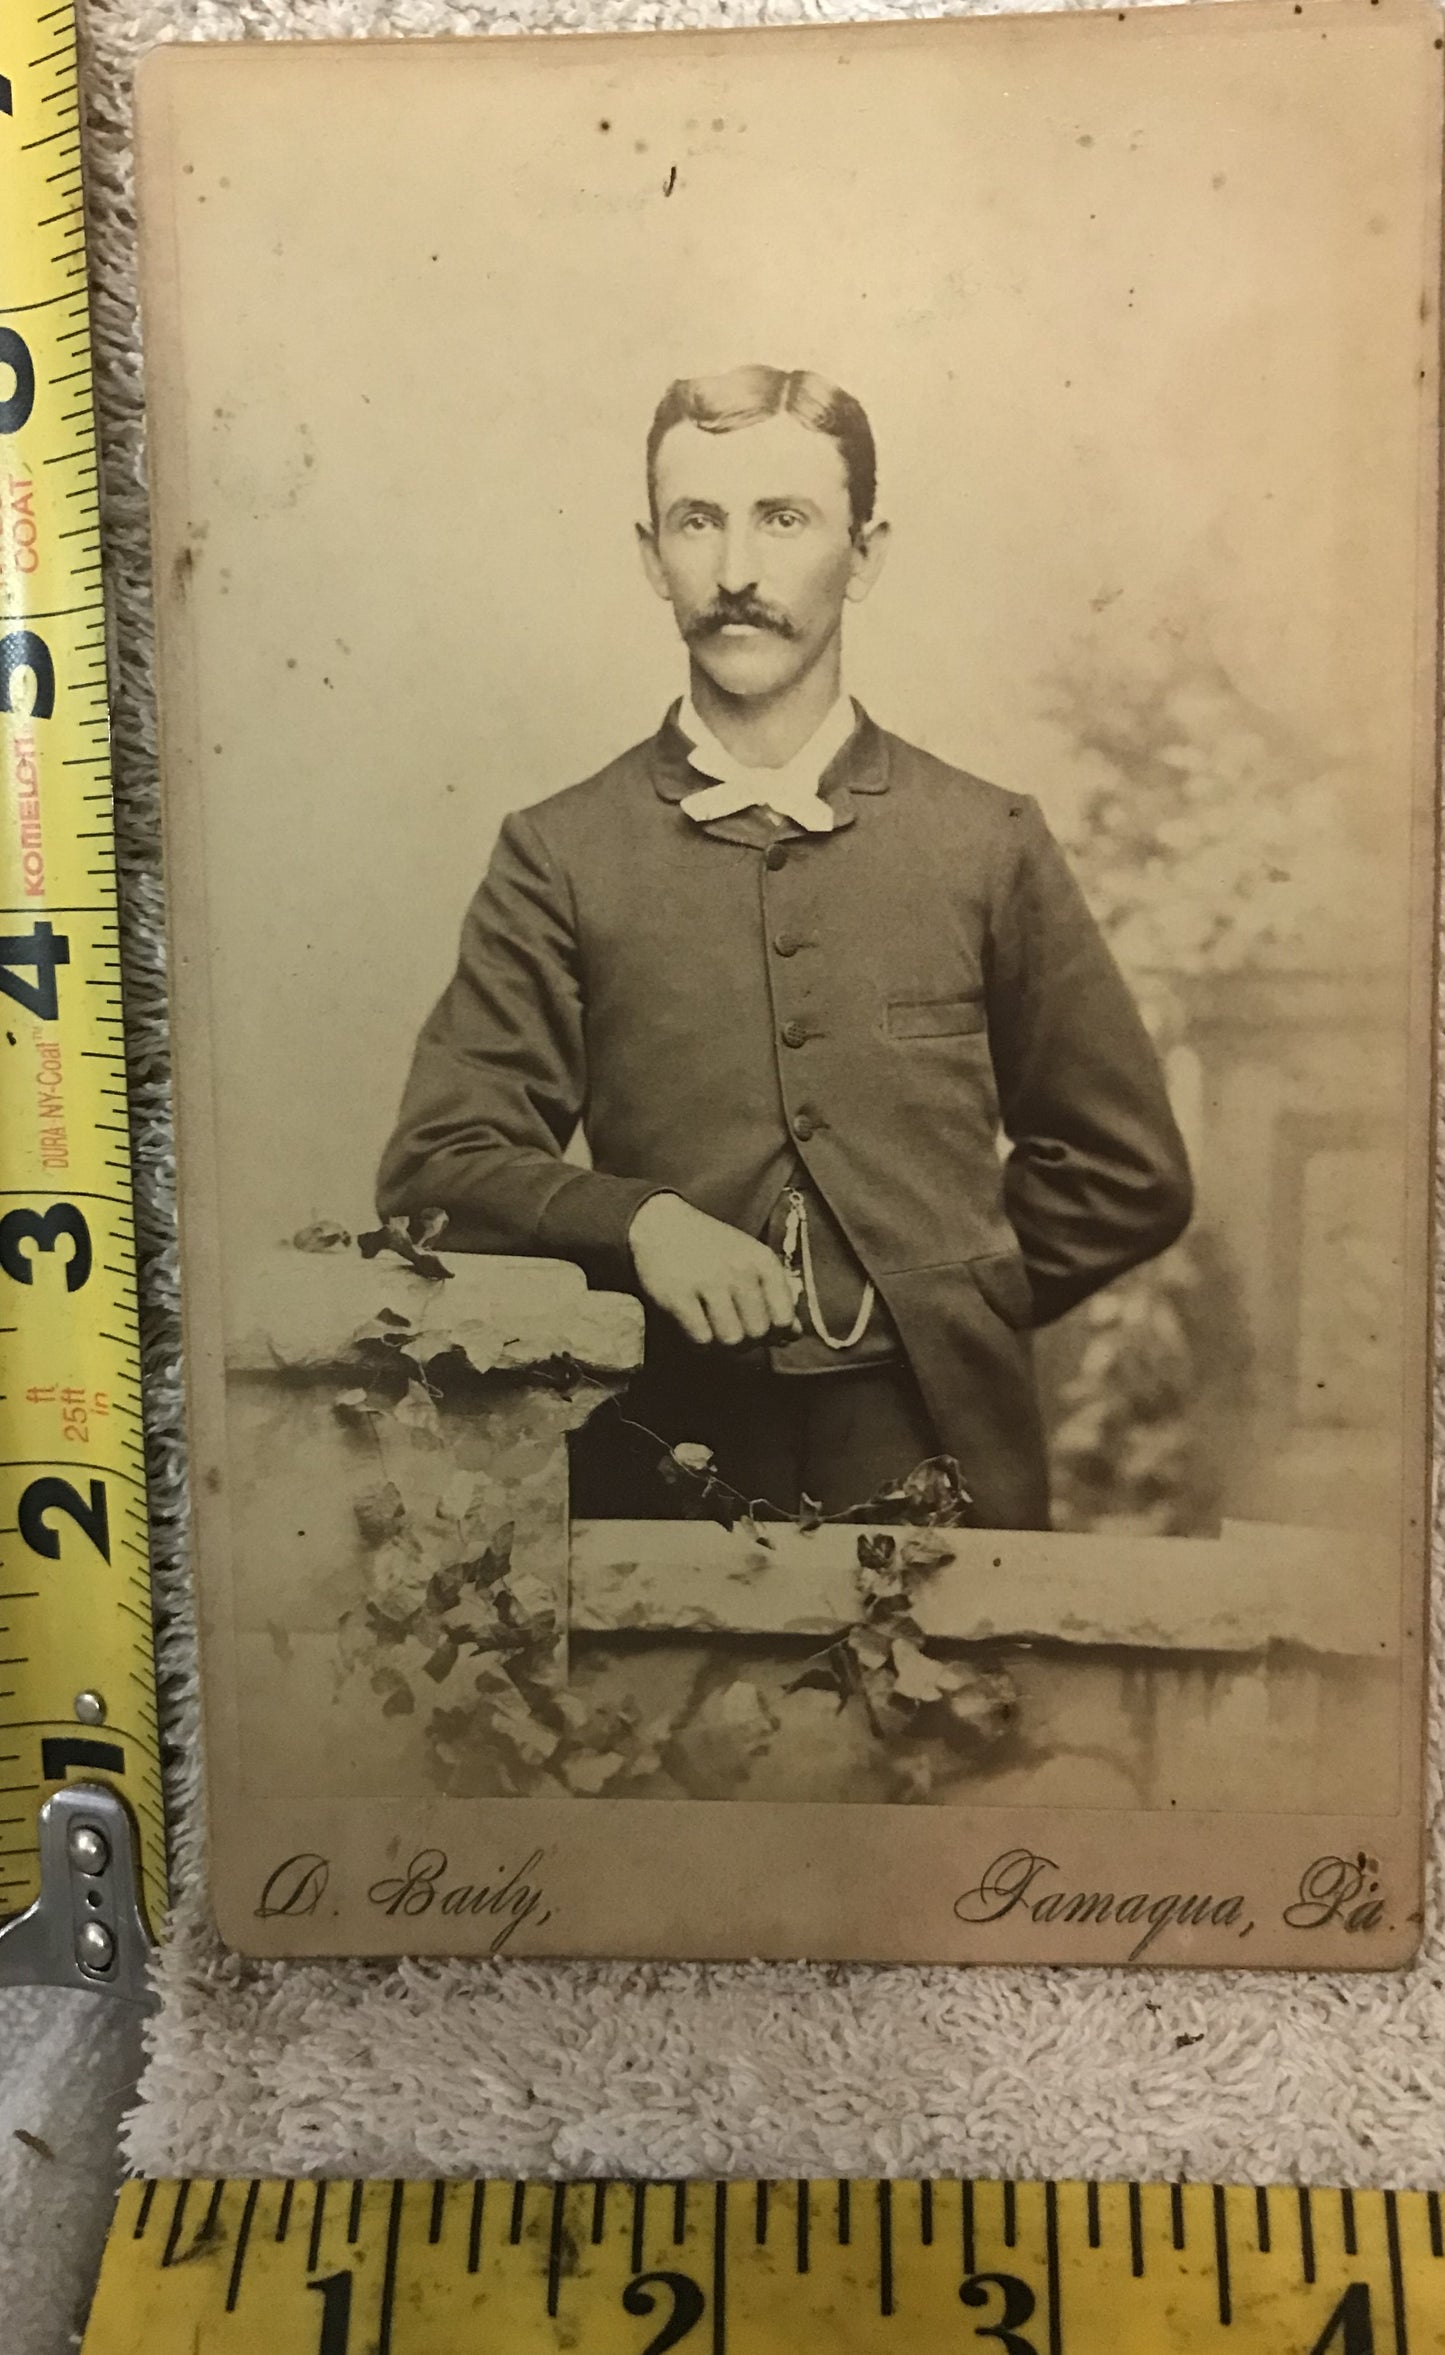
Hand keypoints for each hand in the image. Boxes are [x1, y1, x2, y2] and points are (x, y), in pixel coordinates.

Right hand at [629, 1193, 801, 1348]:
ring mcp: (708, 1282)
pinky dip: (700, 1343)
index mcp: (762, 1261)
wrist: (661, 1224)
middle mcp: (739, 1270)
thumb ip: (775, 1295)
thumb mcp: (750, 1260)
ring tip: (714, 1330)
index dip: (774, 1334)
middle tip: (732, 1331)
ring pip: (731, 1340)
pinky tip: (696, 1326)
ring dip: (723, 1345)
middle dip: (747, 1342)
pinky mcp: (678, 1296)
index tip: (759, 1329)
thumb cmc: (712, 1247)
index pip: (784, 1319)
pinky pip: (701, 1339)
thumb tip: (794, 1335)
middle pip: (757, 1334)